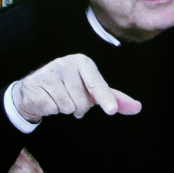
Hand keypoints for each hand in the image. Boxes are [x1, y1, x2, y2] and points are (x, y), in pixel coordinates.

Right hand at [13, 54, 140, 122]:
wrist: (35, 89)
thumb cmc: (69, 88)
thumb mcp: (92, 90)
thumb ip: (113, 98)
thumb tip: (137, 107)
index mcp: (82, 62)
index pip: (96, 84)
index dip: (105, 98)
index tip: (112, 110)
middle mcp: (66, 64)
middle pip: (82, 102)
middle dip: (78, 108)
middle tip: (70, 98)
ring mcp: (49, 74)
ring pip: (68, 107)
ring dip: (65, 108)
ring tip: (58, 98)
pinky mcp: (36, 86)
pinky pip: (52, 109)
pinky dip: (51, 110)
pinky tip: (48, 99)